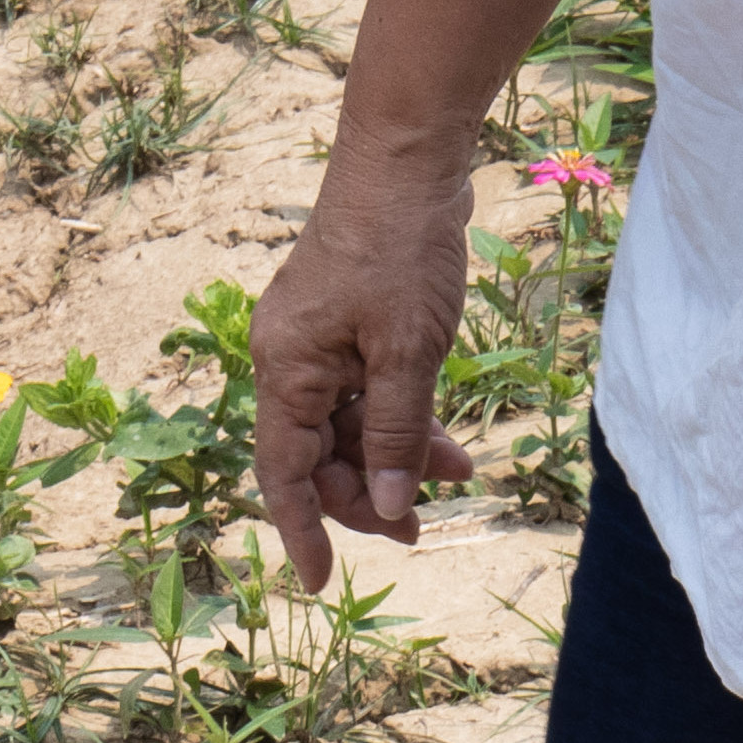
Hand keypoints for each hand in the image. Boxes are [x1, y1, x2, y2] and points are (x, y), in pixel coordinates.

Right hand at [250, 193, 480, 591]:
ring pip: (352, 427)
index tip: (320, 583)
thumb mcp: (407, 352)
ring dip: (399, 458)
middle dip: (371, 495)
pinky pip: (369, 394)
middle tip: (423, 528)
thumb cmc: (400, 247)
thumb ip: (395, 432)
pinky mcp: (349, 327)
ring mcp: (319, 343)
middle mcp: (291, 362)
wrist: (408, 159)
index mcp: (287, 371)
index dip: (303, 532)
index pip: (283, 475)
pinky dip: (404, 420)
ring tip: (459, 477)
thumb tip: (387, 505)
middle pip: (321, 457)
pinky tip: (447, 444)